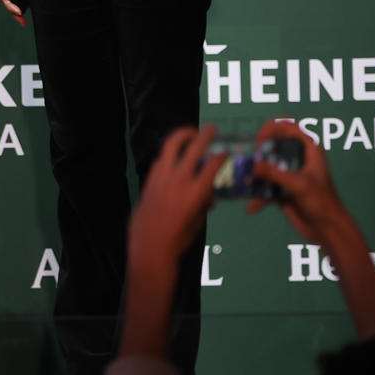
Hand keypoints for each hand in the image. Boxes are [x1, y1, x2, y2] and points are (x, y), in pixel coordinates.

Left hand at [128, 124, 225, 272]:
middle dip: (204, 135)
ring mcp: (162, 177)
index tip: (224, 152)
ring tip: (189, 132)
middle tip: (211, 129)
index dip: (221, 155)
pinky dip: (169, 155)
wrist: (151, 245)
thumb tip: (208, 196)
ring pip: (171, 146)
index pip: (213, 164)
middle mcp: (180, 179)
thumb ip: (204, 203)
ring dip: (182, 136)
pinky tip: (173, 156)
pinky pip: (160, 160)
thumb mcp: (198, 220)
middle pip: (194, 148)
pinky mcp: (149, 180)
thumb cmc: (179, 237)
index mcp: (197, 190)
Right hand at [246, 119, 344, 243]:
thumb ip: (275, 173)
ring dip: (253, 175)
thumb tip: (253, 166)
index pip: (288, 126)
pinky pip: (263, 186)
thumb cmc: (322, 203)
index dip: (271, 128)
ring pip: (264, 166)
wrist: (328, 230)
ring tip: (244, 183)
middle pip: (271, 145)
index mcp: (309, 149)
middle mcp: (297, 158)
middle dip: (257, 153)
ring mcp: (288, 173)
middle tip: (248, 162)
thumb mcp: (299, 185)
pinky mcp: (281, 189)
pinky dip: (257, 196)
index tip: (259, 141)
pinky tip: (252, 207)